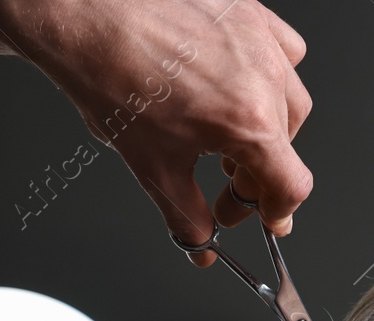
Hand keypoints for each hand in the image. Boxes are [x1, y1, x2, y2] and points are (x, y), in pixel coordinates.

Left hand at [0, 0, 313, 264]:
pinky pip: (280, 50)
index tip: (261, 220)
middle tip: (224, 182)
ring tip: (225, 133)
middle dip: (256, 172)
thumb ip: (186, 217)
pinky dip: (266, 76)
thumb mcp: (151, 165)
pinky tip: (235, 84)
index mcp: (249, 122)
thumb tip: (201, 245)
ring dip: (267, 126)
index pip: (291, 186)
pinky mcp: (248, 11)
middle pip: (286, 146)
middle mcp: (264, 78)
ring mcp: (259, 40)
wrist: (82, 11)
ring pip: (289, 99)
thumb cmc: (109, 71)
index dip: (276, 214)